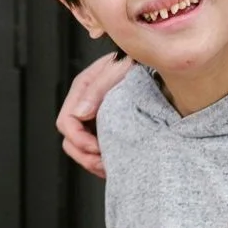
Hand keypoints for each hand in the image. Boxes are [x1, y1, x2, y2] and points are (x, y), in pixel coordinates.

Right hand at [55, 53, 132, 178]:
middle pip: (69, 139)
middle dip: (84, 155)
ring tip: (110, 165)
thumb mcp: (119, 70)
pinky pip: (95, 148)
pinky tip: (115, 160)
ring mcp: (95, 115)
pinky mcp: (107, 124)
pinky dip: (101, 158)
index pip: (67, 122)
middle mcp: (85, 103)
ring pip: (79, 147)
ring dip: (91, 160)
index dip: (79, 139)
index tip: (98, 148)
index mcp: (83, 88)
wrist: (160, 61)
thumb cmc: (140, 61)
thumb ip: (98, 89)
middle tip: (104, 163)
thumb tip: (80, 113)